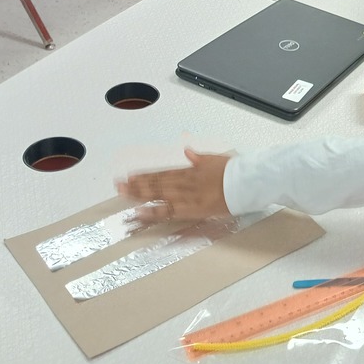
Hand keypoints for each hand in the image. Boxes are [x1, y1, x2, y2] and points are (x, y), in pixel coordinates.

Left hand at [116, 148, 230, 221]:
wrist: (244, 182)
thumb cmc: (234, 171)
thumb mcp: (216, 159)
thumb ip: (199, 157)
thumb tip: (188, 151)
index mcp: (190, 170)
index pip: (162, 173)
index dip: (146, 175)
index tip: (131, 176)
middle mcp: (185, 182)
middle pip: (156, 184)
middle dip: (136, 185)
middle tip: (118, 185)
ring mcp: (186, 196)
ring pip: (158, 195)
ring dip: (140, 195)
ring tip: (123, 194)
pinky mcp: (192, 209)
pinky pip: (169, 211)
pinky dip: (154, 212)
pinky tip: (140, 212)